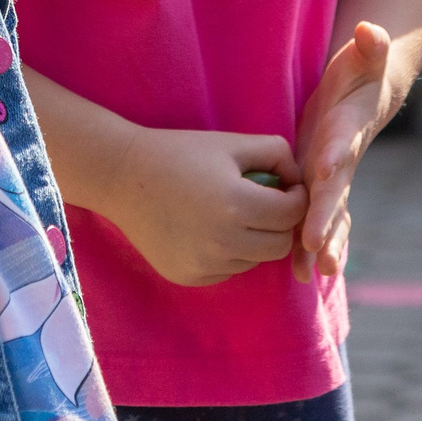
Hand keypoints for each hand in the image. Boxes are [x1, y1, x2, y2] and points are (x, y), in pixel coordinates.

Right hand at [105, 126, 305, 286]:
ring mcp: (204, 265)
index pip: (292, 214)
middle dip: (280, 224)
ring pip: (255, 260)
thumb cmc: (180, 153)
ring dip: (255, 239)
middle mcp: (223, 242)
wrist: (123, 177)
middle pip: (280, 246)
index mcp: (237, 204)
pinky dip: (230, 253)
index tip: (285, 187)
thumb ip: (276, 155)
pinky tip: (209, 229)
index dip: (296, 197)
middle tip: (267, 203)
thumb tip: (298, 180)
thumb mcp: (232, 143)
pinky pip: (228, 270)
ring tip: (234, 213)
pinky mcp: (189, 277)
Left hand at [290, 21, 393, 281]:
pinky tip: (300, 274)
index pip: (342, 144)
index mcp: (347, 129)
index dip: (336, 156)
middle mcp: (342, 160)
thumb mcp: (364, 57)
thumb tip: (372, 29)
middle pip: (335, 194)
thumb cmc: (362, 73)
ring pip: (331, 218)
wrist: (368, 96)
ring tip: (311, 275)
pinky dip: (311, 247)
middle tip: (317, 250)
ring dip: (323, 245)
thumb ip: (371, 46)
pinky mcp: (320, 187)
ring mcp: (333, 178)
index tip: (326, 171)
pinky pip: (318, 222)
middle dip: (326, 221)